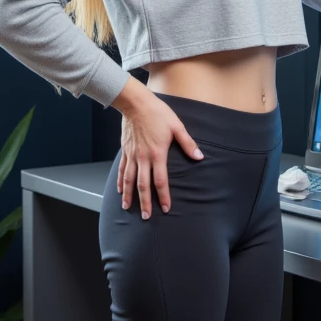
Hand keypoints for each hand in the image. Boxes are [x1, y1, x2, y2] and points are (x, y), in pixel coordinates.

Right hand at [117, 85, 203, 217]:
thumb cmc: (157, 113)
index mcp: (157, 154)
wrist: (135, 103)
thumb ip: (188, 144)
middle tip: (147, 217)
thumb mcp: (177, 127)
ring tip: (129, 209)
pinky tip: (120, 190)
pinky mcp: (125, 151)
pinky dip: (121, 181)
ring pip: (129, 180)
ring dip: (129, 196)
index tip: (165, 208)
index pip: (160, 181)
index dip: (163, 196)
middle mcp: (143, 158)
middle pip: (143, 185)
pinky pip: (122, 169)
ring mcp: (132, 155)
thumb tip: (199, 157)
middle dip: (145, 203)